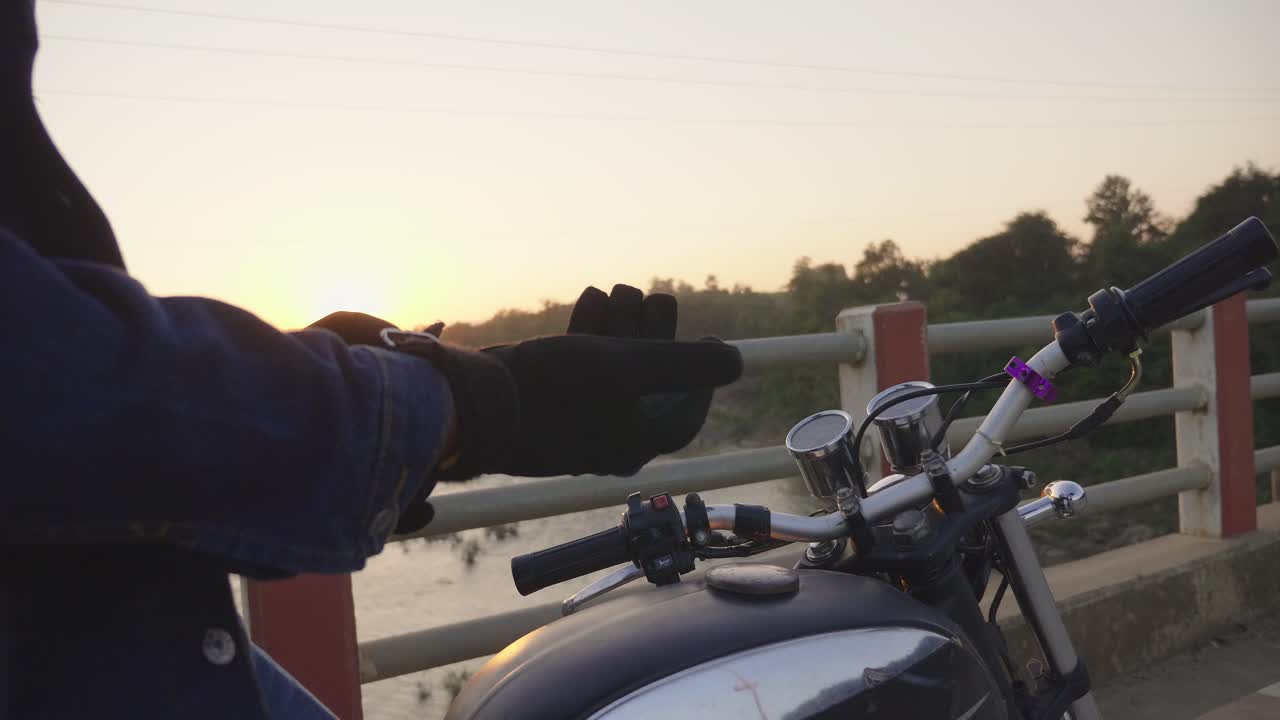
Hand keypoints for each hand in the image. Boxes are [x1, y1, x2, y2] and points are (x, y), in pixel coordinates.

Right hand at [433, 285, 741, 478]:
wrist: (470, 404)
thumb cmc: (552, 389)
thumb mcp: (627, 366)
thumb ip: (686, 364)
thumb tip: (736, 362)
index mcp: (636, 442)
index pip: (685, 414)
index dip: (703, 375)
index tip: (708, 338)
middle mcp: (609, 439)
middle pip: (650, 386)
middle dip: (654, 334)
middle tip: (651, 297)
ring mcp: (576, 423)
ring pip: (615, 371)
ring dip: (621, 326)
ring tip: (613, 291)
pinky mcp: (548, 405)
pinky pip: (583, 371)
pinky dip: (591, 335)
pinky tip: (589, 301)